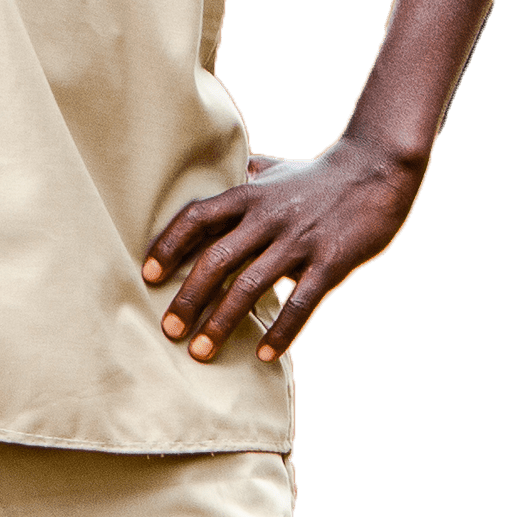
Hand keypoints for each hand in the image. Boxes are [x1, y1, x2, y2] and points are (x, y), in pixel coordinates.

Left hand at [142, 135, 424, 362]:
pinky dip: (280, 331)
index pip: (198, 218)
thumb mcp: (275, 169)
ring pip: (251, 286)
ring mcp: (299, 242)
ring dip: (223, 322)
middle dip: (189, 297)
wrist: (375, 172)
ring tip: (200, 352)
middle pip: (217, 258)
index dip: (169, 244)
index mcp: (249, 195)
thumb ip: (244, 176)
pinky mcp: (330, 263)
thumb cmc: (317, 175)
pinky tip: (263, 355)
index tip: (148, 274)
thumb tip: (220, 176)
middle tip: (169, 329)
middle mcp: (267, 218)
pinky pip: (300, 303)